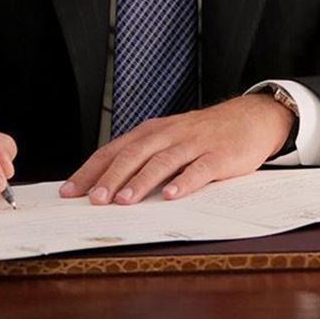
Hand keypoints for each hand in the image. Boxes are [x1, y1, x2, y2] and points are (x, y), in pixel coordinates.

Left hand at [59, 94, 294, 204]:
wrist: (250, 117)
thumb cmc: (203, 134)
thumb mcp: (169, 138)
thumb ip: (143, 157)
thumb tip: (106, 185)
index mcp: (151, 132)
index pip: (113, 150)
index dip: (90, 170)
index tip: (70, 191)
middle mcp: (168, 135)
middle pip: (134, 155)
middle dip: (111, 177)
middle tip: (93, 199)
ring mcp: (194, 144)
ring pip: (162, 161)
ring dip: (141, 181)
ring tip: (124, 200)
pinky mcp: (219, 155)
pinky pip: (199, 169)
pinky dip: (184, 182)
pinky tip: (172, 195)